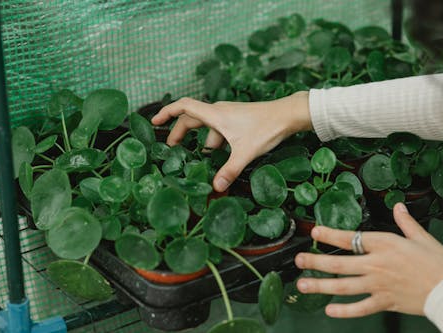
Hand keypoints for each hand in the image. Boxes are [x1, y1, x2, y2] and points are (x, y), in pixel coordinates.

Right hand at [151, 92, 311, 191]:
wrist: (288, 115)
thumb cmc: (266, 128)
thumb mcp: (245, 152)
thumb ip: (229, 170)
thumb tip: (215, 187)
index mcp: (215, 115)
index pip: (184, 107)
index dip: (167, 112)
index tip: (154, 121)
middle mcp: (219, 112)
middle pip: (191, 120)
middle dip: (180, 133)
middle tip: (171, 149)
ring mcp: (228, 115)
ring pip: (208, 128)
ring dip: (202, 142)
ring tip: (200, 161)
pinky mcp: (237, 120)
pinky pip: (219, 130)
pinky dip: (216, 142)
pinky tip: (221, 158)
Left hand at [294, 203, 442, 317]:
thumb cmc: (438, 263)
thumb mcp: (422, 237)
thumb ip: (406, 222)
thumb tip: (398, 206)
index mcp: (385, 245)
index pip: (350, 238)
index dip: (330, 235)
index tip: (314, 232)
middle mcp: (377, 265)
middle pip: (340, 264)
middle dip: (316, 262)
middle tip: (298, 261)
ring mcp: (378, 285)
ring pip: (344, 286)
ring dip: (321, 286)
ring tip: (303, 285)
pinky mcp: (385, 302)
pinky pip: (360, 308)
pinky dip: (344, 311)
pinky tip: (329, 310)